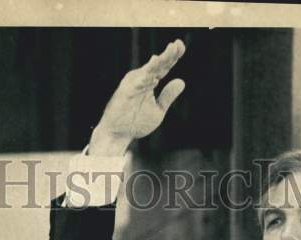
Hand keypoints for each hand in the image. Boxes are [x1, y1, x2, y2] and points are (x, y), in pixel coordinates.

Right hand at [90, 40, 185, 155]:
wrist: (118, 135)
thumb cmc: (136, 122)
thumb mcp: (158, 110)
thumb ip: (168, 96)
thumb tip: (182, 81)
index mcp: (150, 81)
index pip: (164, 66)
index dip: (173, 56)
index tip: (181, 45)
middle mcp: (141, 78)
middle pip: (157, 65)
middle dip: (167, 55)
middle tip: (176, 45)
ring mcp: (132, 84)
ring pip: (147, 72)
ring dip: (155, 64)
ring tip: (163, 56)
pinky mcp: (125, 93)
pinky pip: (136, 86)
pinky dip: (144, 82)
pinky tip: (153, 79)